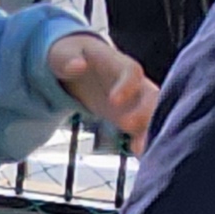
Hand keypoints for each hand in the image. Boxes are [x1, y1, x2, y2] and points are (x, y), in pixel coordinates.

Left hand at [49, 27, 155, 142]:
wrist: (75, 64)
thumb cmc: (69, 55)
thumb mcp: (62, 53)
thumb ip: (67, 59)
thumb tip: (77, 66)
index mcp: (116, 63)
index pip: (131, 70)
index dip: (126, 85)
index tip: (113, 101)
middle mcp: (132, 82)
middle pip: (151, 95)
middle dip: (147, 112)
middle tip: (131, 129)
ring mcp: (133, 101)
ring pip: (152, 114)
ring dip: (150, 132)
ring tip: (142, 151)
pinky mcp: (128, 117)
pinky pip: (142, 130)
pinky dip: (143, 143)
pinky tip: (144, 160)